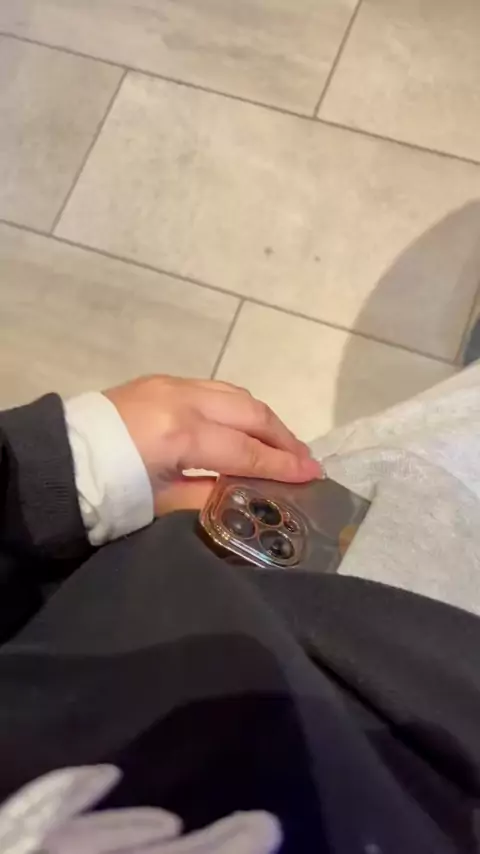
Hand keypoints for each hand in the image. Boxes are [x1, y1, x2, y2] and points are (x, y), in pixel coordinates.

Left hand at [104, 376, 321, 513]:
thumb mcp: (161, 502)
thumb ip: (209, 494)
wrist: (58, 460)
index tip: (314, 475)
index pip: (246, 451)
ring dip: (262, 418)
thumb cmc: (107, 491)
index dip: (282, 465)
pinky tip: (244, 424)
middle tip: (305, 459)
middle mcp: (183, 400)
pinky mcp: (161, 380)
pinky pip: (214, 388)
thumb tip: (247, 492)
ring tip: (281, 442)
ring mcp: (172, 384)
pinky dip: (237, 406)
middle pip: (250, 413)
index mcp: (181, 435)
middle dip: (283, 437)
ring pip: (235, 393)